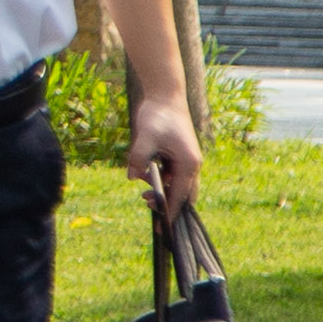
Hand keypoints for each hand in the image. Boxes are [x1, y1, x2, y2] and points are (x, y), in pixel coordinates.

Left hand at [127, 91, 204, 212]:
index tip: (163, 227)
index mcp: (189, 164)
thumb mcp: (145, 137)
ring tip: (144, 193)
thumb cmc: (158, 115)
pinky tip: (143, 174)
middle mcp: (191, 165)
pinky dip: (159, 179)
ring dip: (161, 190)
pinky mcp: (178, 155)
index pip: (181, 195)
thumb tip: (131, 178)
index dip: (170, 211)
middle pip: (183, 194)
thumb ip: (138, 158)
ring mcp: (186, 160)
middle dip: (167, 203)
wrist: (164, 95)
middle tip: (146, 204)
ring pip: (176, 184)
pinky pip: (170, 174)